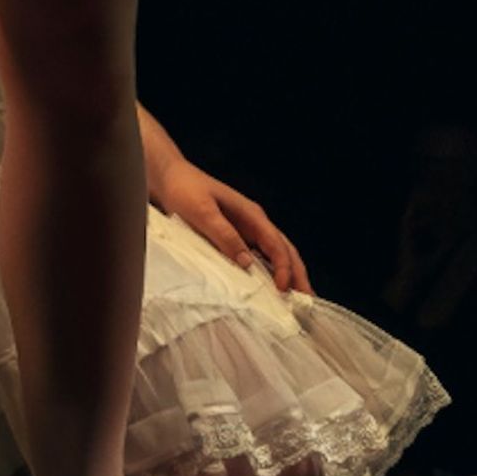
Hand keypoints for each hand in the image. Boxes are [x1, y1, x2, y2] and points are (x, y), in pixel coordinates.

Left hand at [153, 156, 312, 293]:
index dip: (284, 267)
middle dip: (297, 273)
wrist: (169, 178)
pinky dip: (269, 271)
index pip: (276, 244)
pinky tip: (270, 286)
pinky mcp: (235, 236)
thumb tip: (247, 262)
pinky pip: (258, 256)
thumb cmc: (184, 189)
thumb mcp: (203, 212)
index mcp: (251, 214)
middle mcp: (253, 222)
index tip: (283, 288)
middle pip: (284, 249)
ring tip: (296, 297)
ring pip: (275, 253)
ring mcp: (246, 229)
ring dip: (287, 273)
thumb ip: (224, 235)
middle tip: (307, 298)